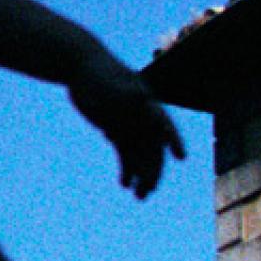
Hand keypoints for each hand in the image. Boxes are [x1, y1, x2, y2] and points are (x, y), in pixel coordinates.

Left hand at [67, 53, 183, 197]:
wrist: (79, 65)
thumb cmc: (96, 71)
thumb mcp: (111, 82)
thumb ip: (126, 92)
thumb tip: (141, 96)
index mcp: (146, 103)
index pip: (164, 124)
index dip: (173, 140)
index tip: (180, 157)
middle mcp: (142, 117)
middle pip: (152, 147)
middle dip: (152, 170)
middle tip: (147, 191)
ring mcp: (130, 124)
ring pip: (140, 154)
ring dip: (141, 175)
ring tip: (139, 196)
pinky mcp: (117, 129)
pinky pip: (126, 153)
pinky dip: (127, 168)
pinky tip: (125, 183)